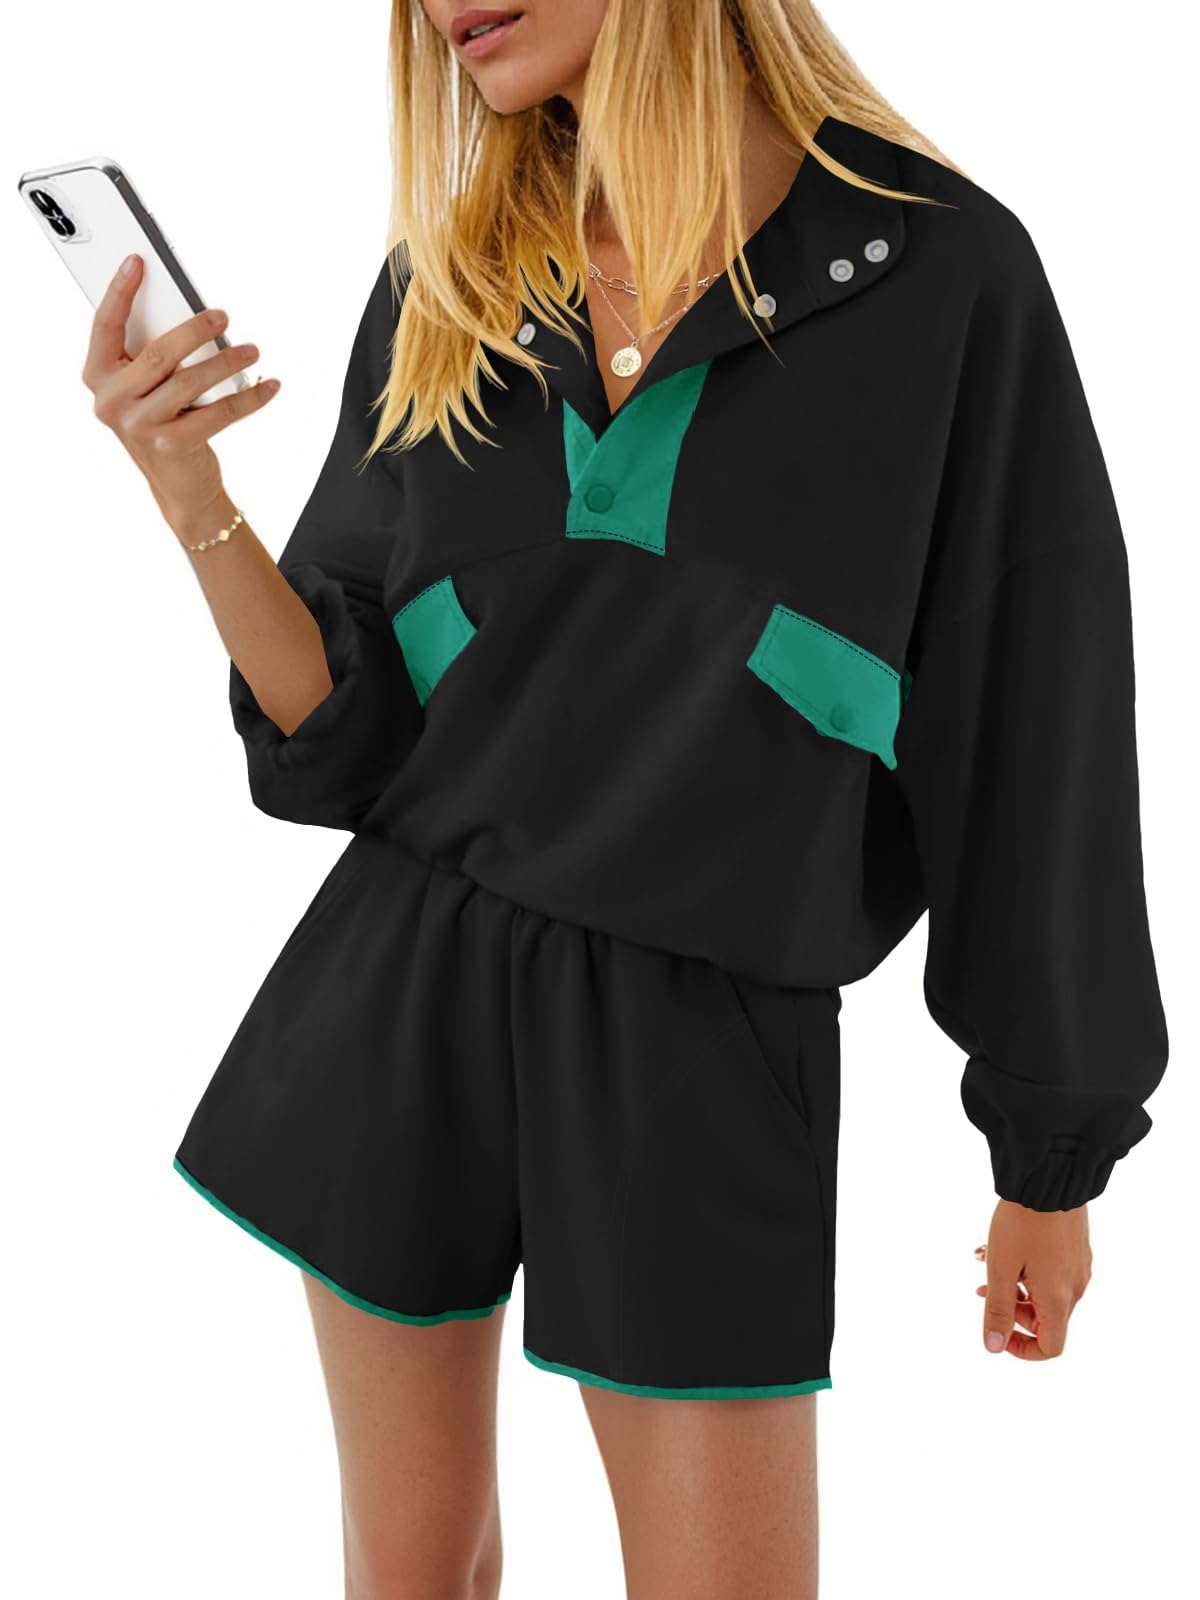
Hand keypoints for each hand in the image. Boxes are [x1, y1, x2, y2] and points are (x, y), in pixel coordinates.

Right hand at [81, 252, 279, 531]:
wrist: (178, 486)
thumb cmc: (162, 424)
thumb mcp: (144, 389)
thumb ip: (150, 355)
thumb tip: (188, 313)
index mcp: (98, 376)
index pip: (105, 324)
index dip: (120, 291)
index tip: (138, 261)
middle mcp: (112, 401)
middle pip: (157, 353)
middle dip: (194, 329)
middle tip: (222, 315)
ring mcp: (139, 425)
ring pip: (189, 380)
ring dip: (226, 361)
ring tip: (250, 350)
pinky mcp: (172, 444)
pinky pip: (219, 412)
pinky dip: (250, 398)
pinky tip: (268, 386)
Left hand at [974, 1198, 1092, 1359]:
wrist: (1051, 1176)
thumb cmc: (1024, 1222)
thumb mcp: (1001, 1268)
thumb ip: (998, 1310)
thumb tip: (993, 1347)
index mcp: (1059, 1299)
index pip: (1050, 1347)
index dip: (1022, 1349)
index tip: (998, 1331)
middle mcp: (1075, 1287)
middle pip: (1047, 1320)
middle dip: (1013, 1311)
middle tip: (984, 1288)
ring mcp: (1079, 1266)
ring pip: (1046, 1292)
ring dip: (1016, 1286)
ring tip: (987, 1260)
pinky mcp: (1077, 1248)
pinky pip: (1053, 1271)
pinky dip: (1028, 1269)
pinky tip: (1003, 1246)